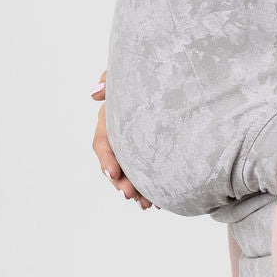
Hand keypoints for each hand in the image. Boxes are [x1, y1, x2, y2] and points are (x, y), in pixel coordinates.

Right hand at [90, 71, 155, 209]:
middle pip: (115, 165)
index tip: (113, 173)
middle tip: (129, 194)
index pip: (103, 143)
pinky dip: (151, 190)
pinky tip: (160, 202)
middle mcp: (122, 137)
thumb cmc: (151, 73)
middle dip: (120, 182)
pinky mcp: (152, 155)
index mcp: (112, 121)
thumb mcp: (128, 72)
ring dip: (136, 191)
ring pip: (130, 174)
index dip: (106, 158)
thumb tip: (94, 93)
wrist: (181, 81)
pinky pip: (147, 176)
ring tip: (147, 204)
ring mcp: (136, 147)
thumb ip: (110, 78)